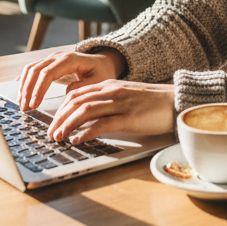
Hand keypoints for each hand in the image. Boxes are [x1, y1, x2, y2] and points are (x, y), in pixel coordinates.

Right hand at [16, 49, 124, 110]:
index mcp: (70, 59)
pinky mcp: (49, 63)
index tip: (34, 105)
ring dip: (24, 86)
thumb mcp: (98, 81)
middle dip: (28, 90)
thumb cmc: (101, 72)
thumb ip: (83, 87)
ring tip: (22, 104)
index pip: (48, 73)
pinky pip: (32, 69)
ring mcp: (52, 58)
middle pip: (36, 70)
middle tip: (25, 109)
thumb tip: (67, 93)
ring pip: (31, 69)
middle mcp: (58, 56)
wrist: (103, 62)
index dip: (38, 89)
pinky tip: (19, 90)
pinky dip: (24, 79)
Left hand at [48, 80, 176, 144]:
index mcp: (110, 85)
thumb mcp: (126, 97)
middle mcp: (112, 91)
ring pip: (84, 111)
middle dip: (59, 118)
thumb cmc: (153, 103)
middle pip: (76, 102)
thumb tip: (89, 118)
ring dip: (67, 125)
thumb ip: (108, 102)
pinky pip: (102, 124)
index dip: (61, 108)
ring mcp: (120, 104)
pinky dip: (86, 132)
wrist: (176, 102)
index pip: (77, 94)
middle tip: (51, 133)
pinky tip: (78, 140)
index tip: (54, 122)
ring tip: (59, 137)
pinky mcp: (128, 118)